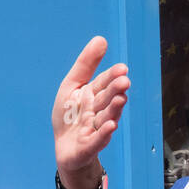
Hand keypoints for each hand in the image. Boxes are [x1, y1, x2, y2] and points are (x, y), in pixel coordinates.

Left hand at [52, 36, 129, 188]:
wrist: (65, 149)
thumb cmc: (68, 116)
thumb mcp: (71, 86)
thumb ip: (86, 64)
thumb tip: (101, 39)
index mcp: (94, 95)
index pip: (104, 83)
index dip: (112, 76)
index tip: (122, 68)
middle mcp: (98, 111)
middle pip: (107, 99)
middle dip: (115, 90)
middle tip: (124, 82)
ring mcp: (95, 129)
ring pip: (106, 118)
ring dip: (114, 109)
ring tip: (121, 99)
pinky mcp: (90, 146)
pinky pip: (98, 139)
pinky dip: (104, 133)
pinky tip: (111, 125)